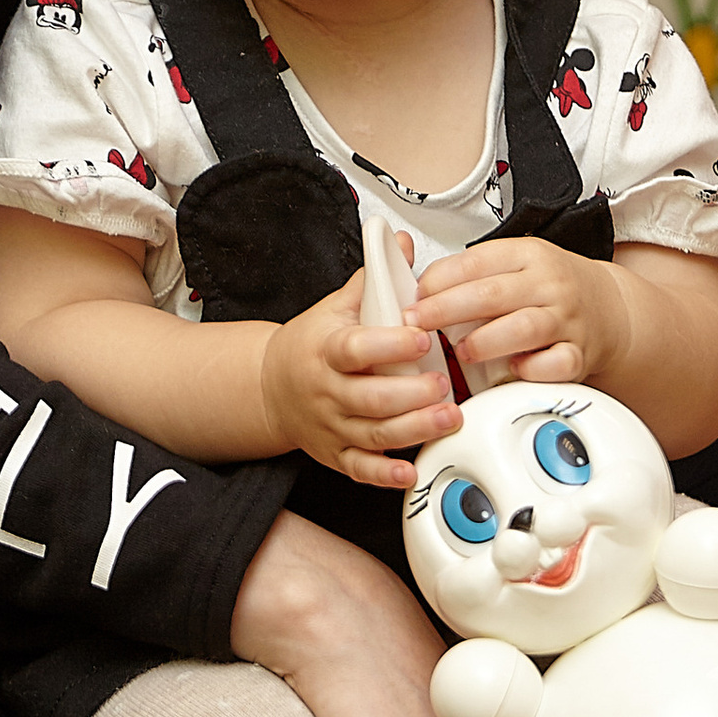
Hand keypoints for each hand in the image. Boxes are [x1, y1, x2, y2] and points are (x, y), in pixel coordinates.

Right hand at [261, 261, 460, 487]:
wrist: (270, 388)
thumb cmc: (312, 345)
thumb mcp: (336, 306)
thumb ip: (372, 278)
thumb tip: (398, 242)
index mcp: (327, 349)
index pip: (356, 348)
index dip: (389, 345)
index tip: (422, 337)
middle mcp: (327, 391)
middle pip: (370, 397)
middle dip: (411, 394)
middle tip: (445, 385)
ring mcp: (332, 426)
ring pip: (373, 434)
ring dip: (413, 429)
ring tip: (447, 418)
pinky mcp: (336, 454)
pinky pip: (360, 469)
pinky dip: (384, 474)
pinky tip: (410, 470)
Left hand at [413, 236, 632, 389]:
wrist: (610, 308)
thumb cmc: (550, 289)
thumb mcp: (516, 265)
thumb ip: (474, 276)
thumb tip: (420, 293)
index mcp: (528, 255)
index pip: (476, 262)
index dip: (439, 281)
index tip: (413, 299)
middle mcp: (549, 283)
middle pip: (492, 294)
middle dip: (446, 310)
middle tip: (418, 325)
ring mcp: (566, 319)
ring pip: (524, 327)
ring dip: (485, 342)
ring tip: (461, 352)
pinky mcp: (579, 353)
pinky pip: (556, 364)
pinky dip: (532, 370)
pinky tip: (513, 370)